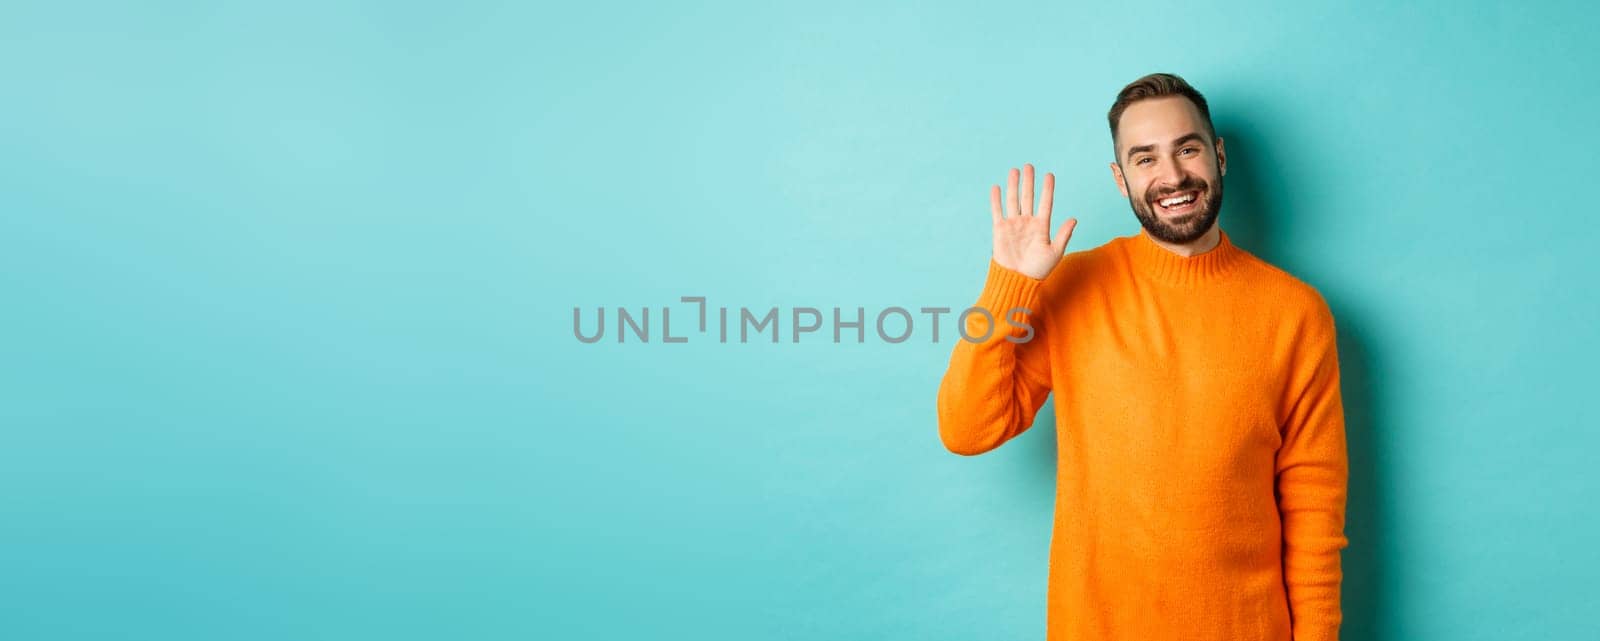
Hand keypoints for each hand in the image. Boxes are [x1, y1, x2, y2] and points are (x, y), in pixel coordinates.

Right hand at [990, 164, 1076, 279]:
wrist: (1018, 279)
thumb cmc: (1038, 269)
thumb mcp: (1055, 252)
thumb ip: (1063, 235)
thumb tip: (1074, 219)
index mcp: (1042, 226)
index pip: (1045, 203)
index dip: (1047, 189)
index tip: (1049, 175)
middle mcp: (1027, 222)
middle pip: (1028, 197)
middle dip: (1029, 182)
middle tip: (1029, 166)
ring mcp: (1013, 224)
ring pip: (1013, 200)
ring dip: (1014, 186)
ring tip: (1015, 170)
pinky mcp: (1000, 229)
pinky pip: (997, 211)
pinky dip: (996, 200)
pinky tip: (997, 187)